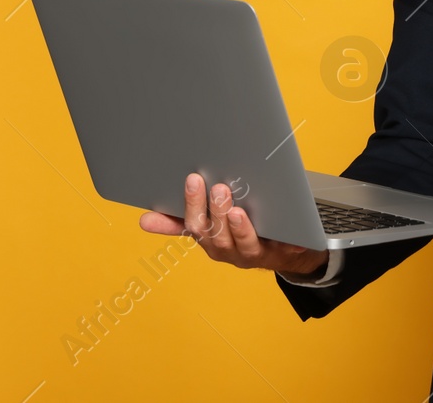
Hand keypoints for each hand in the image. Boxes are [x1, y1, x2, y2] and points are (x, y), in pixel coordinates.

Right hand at [139, 173, 328, 278]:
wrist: (279, 251)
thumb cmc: (237, 231)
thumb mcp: (208, 224)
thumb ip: (179, 221)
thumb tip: (143, 220)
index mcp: (208, 239)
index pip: (194, 224)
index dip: (191, 204)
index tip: (193, 178)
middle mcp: (227, 249)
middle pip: (216, 235)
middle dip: (215, 211)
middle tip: (219, 188)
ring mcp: (252, 253)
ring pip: (242, 244)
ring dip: (239, 228)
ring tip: (238, 210)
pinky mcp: (279, 254)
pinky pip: (283, 249)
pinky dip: (287, 241)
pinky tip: (289, 232)